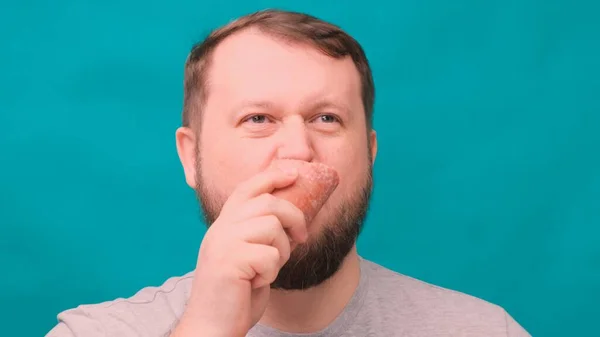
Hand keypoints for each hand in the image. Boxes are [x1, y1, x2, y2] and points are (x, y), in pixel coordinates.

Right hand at [171, 167, 307, 336]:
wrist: (213, 325)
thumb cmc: (236, 294)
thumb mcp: (249, 256)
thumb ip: (261, 235)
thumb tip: (294, 218)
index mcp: (224, 225)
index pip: (247, 188)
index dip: (272, 176)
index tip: (294, 173)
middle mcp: (221, 229)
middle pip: (268, 203)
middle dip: (294, 217)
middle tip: (302, 236)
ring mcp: (223, 243)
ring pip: (272, 227)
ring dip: (282, 250)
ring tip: (270, 267)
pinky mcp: (230, 261)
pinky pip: (270, 255)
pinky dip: (273, 270)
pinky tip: (259, 282)